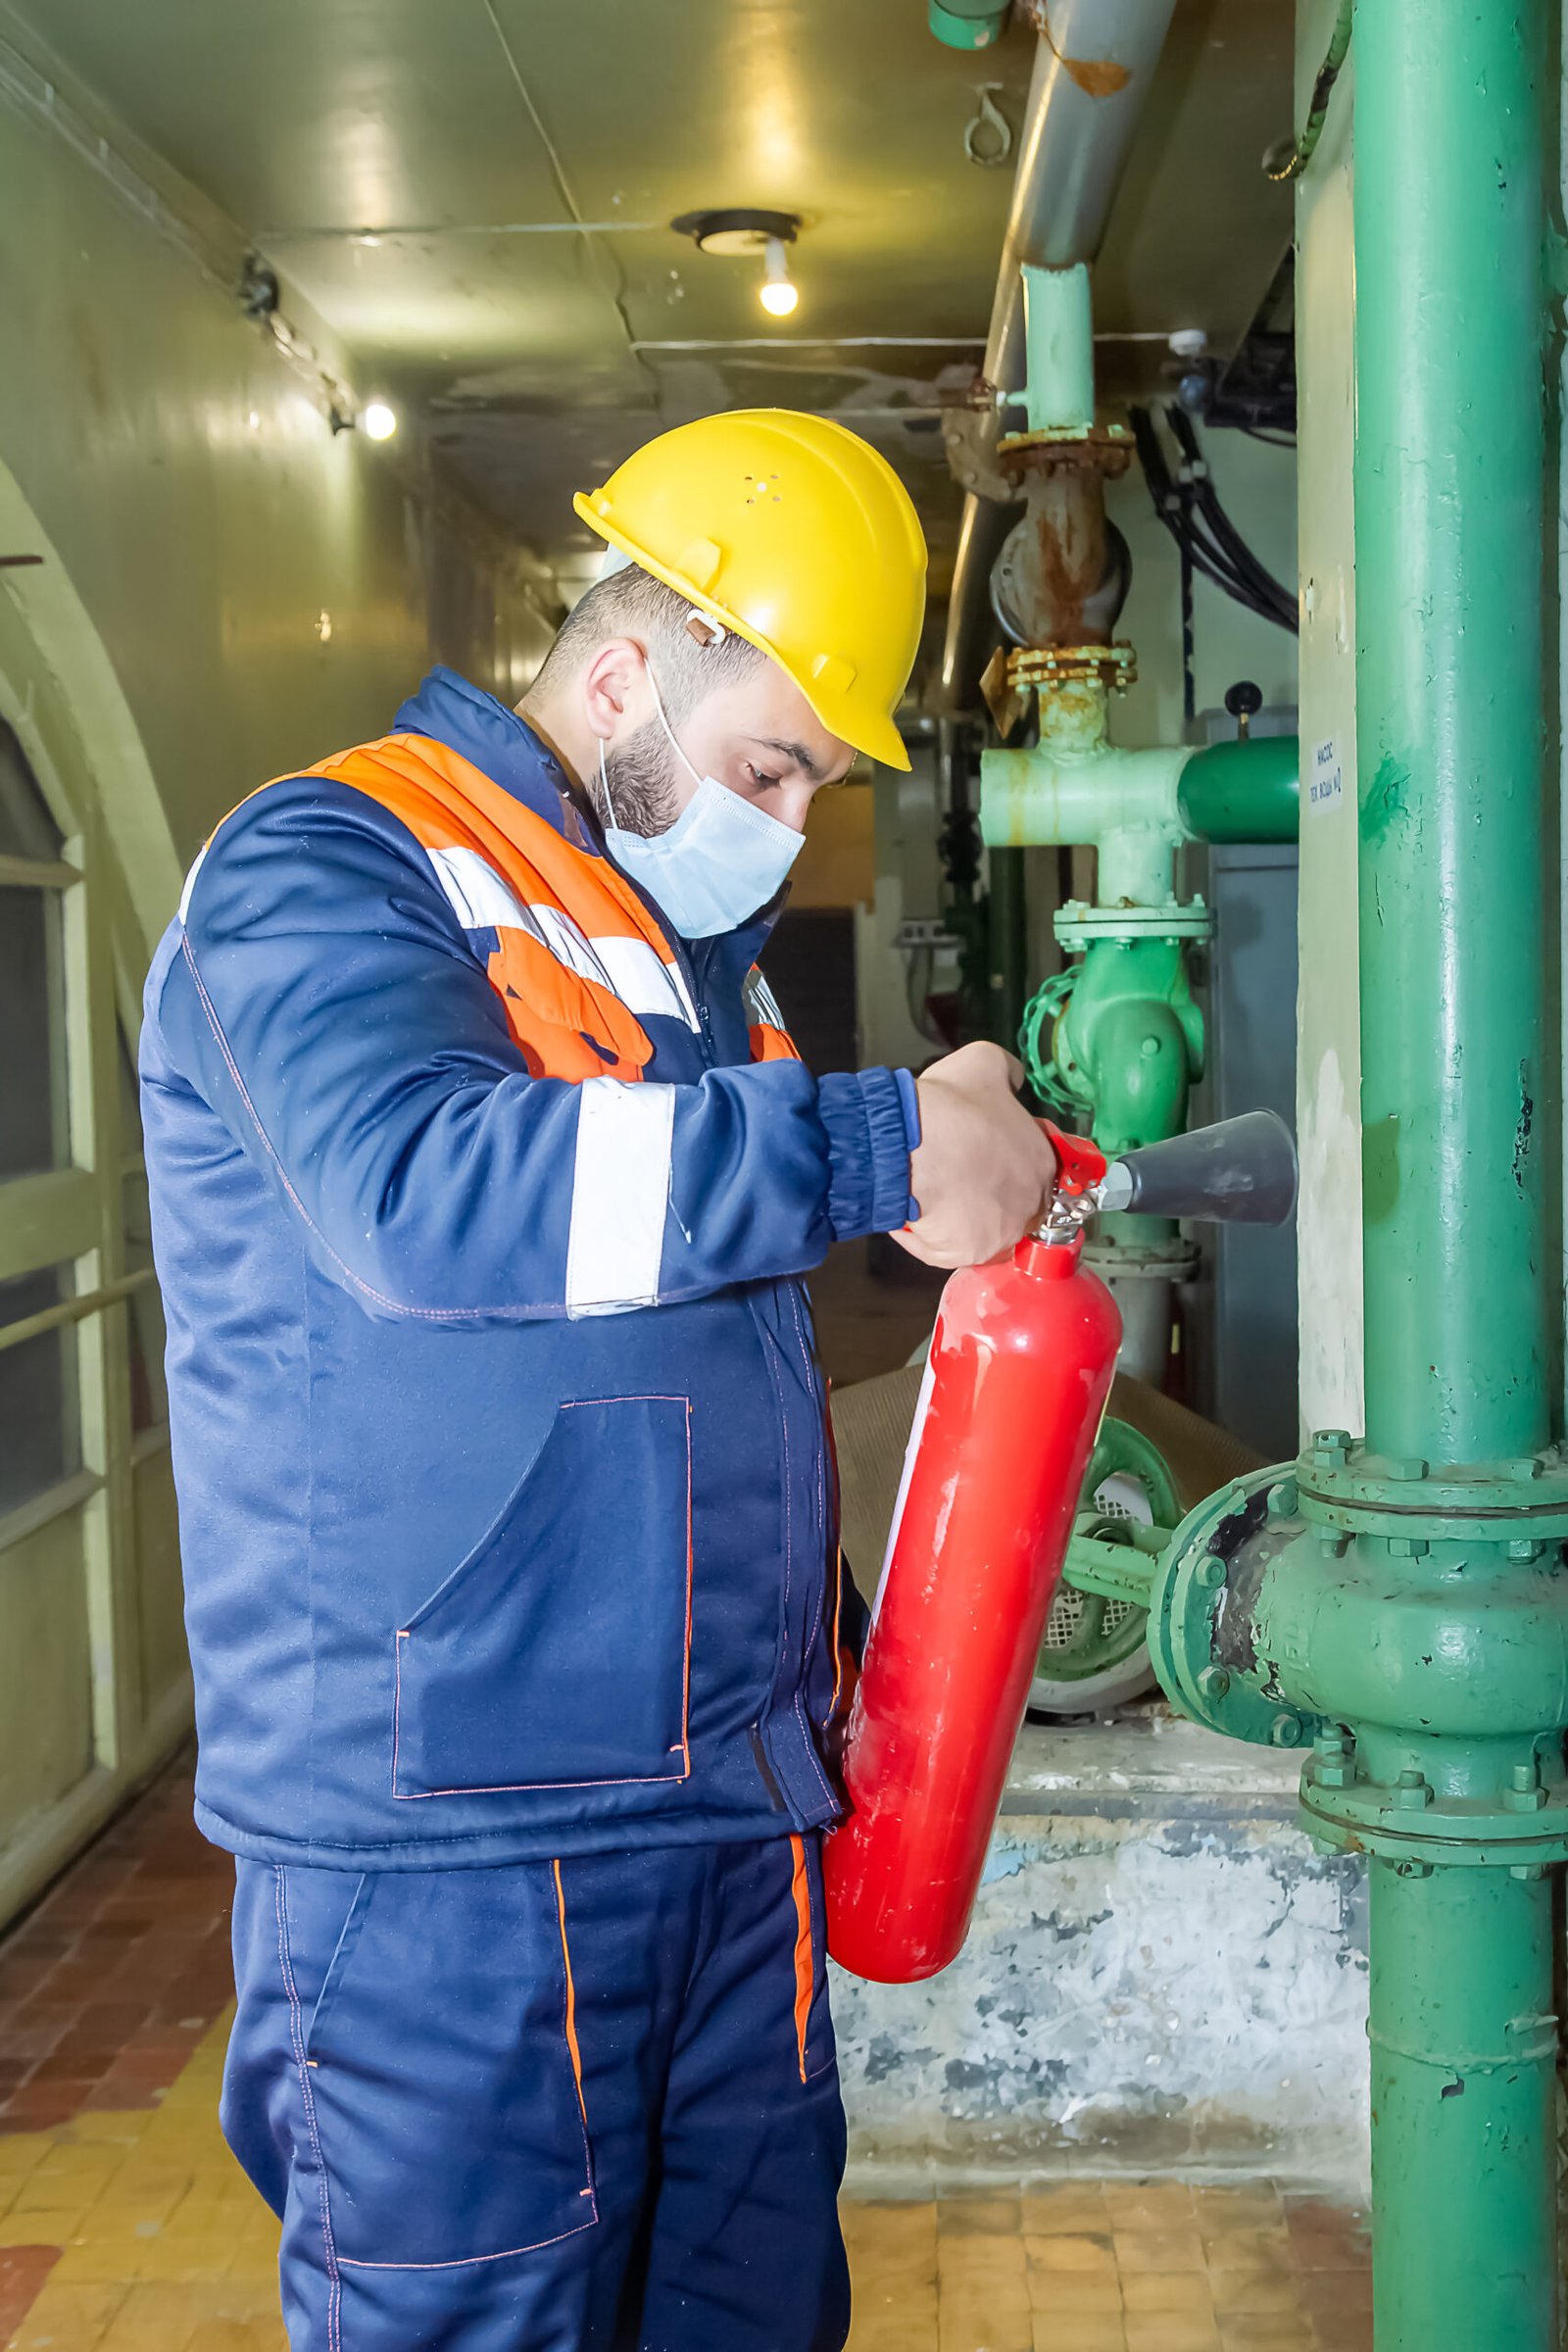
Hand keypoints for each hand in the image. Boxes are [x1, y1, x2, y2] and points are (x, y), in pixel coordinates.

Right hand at [894, 1042, 1057, 1269]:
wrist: (913, 1141)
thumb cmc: (949, 1107)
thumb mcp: (986, 1064)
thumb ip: (1007, 1071)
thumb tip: (1012, 1078)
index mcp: (1041, 1163)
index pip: (1030, 1175)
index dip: (1001, 1168)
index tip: (978, 1162)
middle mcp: (1029, 1204)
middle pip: (1008, 1208)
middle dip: (982, 1198)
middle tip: (951, 1180)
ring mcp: (999, 1234)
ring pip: (978, 1234)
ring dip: (955, 1221)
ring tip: (928, 1196)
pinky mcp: (966, 1255)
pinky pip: (942, 1251)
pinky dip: (923, 1237)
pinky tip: (910, 1212)